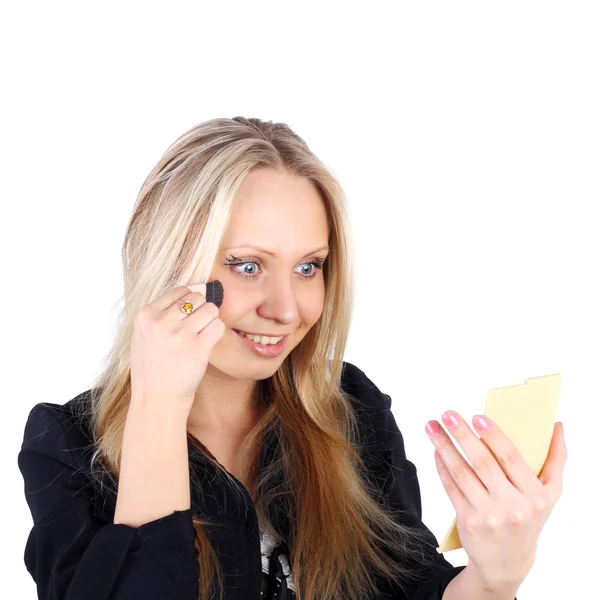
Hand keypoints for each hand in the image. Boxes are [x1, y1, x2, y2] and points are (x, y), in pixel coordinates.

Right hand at [130, 282, 225, 406]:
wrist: (157, 398)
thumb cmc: (152, 366)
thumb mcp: (143, 334)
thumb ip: (162, 312)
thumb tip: (197, 287)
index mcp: (145, 315)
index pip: (179, 290)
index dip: (189, 301)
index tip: (188, 315)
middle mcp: (161, 322)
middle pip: (197, 297)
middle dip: (201, 310)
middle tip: (195, 328)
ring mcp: (180, 334)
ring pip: (210, 309)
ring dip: (210, 320)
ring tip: (201, 335)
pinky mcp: (198, 347)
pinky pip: (218, 325)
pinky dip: (217, 332)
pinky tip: (207, 343)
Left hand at [425, 411, 566, 592]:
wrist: (506, 562)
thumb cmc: (528, 519)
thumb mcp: (549, 495)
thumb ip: (556, 460)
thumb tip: (557, 426)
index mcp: (535, 496)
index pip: (512, 458)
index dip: (494, 436)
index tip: (477, 416)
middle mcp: (513, 506)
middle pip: (483, 463)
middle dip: (462, 435)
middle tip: (448, 414)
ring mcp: (488, 515)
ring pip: (462, 473)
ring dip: (444, 446)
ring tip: (432, 426)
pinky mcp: (467, 520)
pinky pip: (451, 487)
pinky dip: (441, 467)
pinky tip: (435, 450)